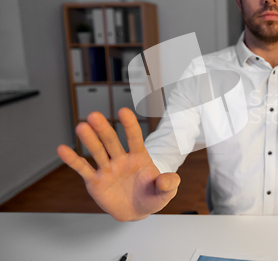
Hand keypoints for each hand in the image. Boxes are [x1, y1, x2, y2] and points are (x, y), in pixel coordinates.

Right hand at [57, 108, 179, 221]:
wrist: (137, 211)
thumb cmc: (152, 197)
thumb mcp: (166, 192)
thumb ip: (169, 184)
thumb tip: (166, 179)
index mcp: (139, 157)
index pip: (134, 138)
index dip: (130, 125)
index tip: (124, 111)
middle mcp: (121, 159)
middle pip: (112, 141)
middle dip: (104, 129)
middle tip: (95, 116)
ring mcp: (107, 168)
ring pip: (97, 151)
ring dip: (89, 140)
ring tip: (81, 127)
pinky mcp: (95, 181)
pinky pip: (83, 169)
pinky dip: (72, 160)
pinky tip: (63, 149)